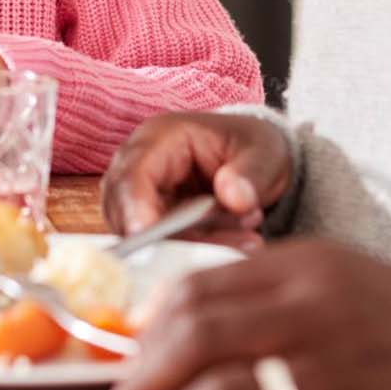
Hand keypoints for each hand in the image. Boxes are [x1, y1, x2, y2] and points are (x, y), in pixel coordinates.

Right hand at [103, 112, 292, 249]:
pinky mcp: (152, 217)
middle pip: (126, 210)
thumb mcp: (265, 154)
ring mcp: (141, 192)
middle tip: (219, 252)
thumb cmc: (254, 148)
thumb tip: (233, 198)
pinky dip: (193, 250)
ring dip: (187, 246)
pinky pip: (159, 244)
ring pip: (141, 233)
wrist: (256, 158)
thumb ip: (250, 175)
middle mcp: (140, 164)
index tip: (152, 241)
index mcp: (160, 137)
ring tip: (242, 240)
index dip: (136, 209)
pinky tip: (235, 242)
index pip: (132, 175)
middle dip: (169, 238)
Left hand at [112, 239, 390, 389]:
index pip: (199, 288)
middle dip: (150, 373)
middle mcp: (313, 304)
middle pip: (199, 333)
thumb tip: (181, 322)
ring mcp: (332, 360)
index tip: (134, 357)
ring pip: (224, 387)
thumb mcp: (338, 283)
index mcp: (305, 266)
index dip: (152, 328)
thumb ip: (266, 294)